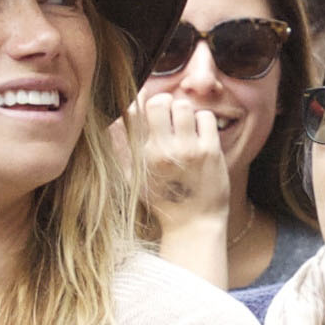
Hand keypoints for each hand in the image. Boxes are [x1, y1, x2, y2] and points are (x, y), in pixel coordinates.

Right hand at [128, 89, 229, 232]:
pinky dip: (202, 121)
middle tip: (168, 116)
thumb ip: (121, 147)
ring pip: (184, 106)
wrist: (194, 222)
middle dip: (164, 104)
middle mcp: (164, 150)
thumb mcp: (133, 177)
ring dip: (184, 112)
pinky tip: (199, 134)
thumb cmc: (162, 199)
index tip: (146, 112)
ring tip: (184, 126)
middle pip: (160, 102)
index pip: (133, 113)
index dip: (139, 104)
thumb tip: (114, 119)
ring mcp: (189, 149)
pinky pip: (205, 117)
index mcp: (143, 155)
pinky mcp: (211, 151)